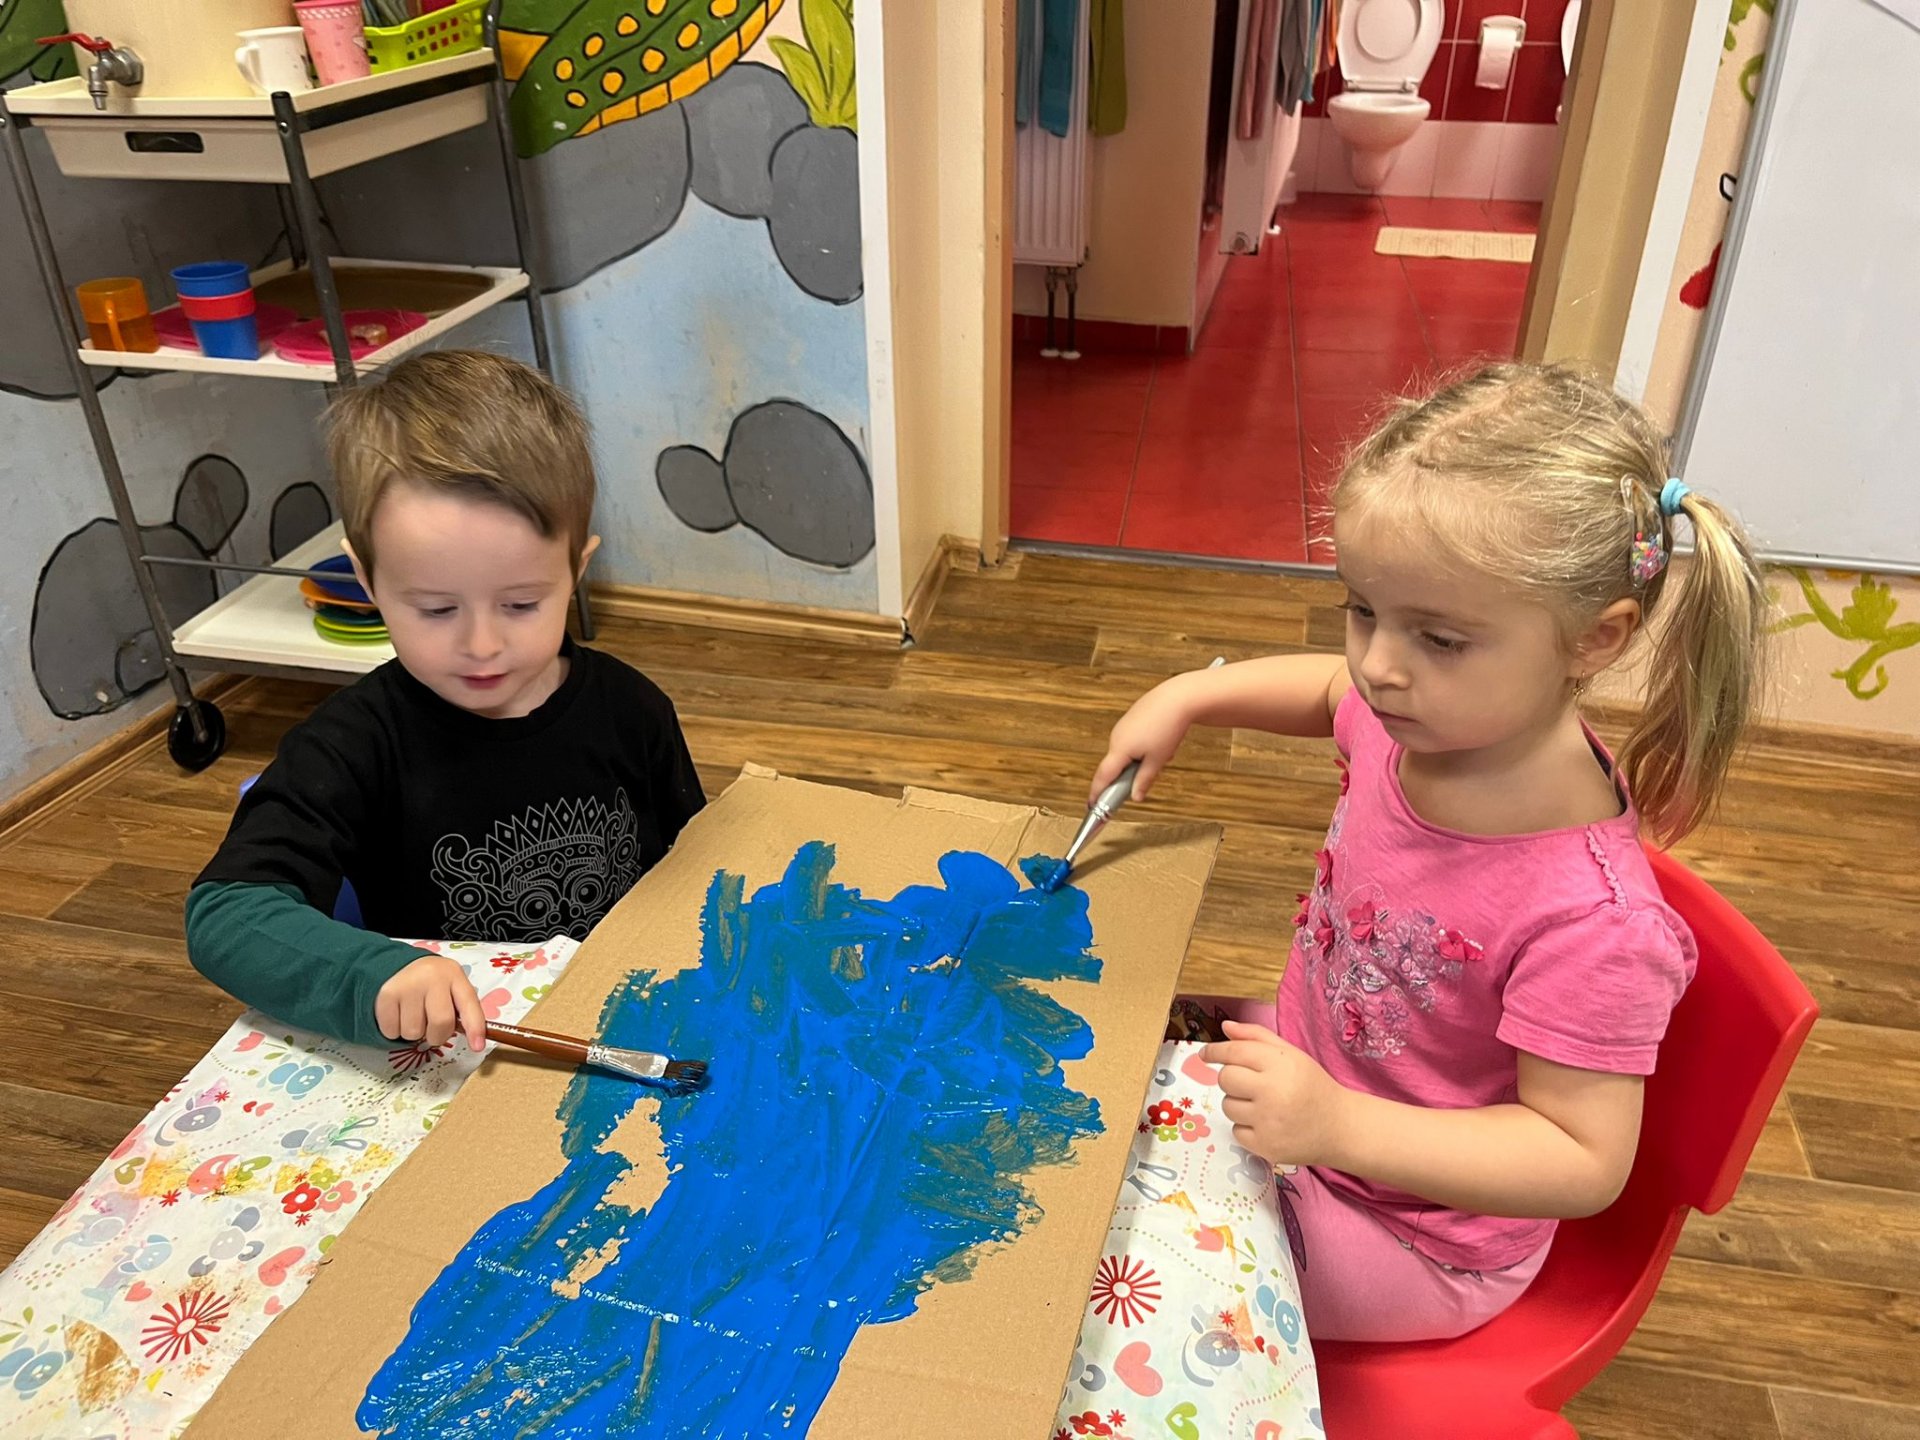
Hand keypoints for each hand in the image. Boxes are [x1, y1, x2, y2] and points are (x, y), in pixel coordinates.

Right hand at [376, 954, 485, 1051]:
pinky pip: (392, 1032)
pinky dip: (395, 1031)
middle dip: (438, 1035)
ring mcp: (408, 985)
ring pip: (413, 1033)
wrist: (402, 967)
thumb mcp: (453, 989)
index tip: (477, 1047)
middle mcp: (432, 977)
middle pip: (441, 1023)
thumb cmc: (435, 986)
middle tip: (432, 1028)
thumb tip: (474, 1043)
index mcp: (455, 975)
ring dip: (414, 1034)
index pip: (469, 1004)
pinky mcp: (386, 995)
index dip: (475, 1028)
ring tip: (414, 1016)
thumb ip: (462, 1011)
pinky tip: (399, 1015)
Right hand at [1089, 677, 1198, 803]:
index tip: (1092, 806)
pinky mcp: (1130, 720)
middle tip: (1141, 784)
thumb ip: (1143, 781)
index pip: (1103, 777)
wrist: (1178, 698)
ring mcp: (1122, 727)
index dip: (1096, 793)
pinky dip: (1142, 749)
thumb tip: (1135, 797)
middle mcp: (1116, 737)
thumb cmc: (1167, 727)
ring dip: (1138, 761)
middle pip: (1114, 766)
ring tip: (1162, 755)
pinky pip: (1131, 742)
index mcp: (1119, 749)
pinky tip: (1160, 743)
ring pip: (1125, 754)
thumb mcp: (1157, 761)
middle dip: (1127, 777)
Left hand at [1205, 1020, 1346, 1167]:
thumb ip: (1256, 1037)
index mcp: (1280, 1064)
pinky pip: (1236, 1131)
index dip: (1215, 1051)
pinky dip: (1247, 1127)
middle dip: (1232, 1078)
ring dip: (1239, 1103)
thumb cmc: (1312, 1085)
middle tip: (1251, 1083)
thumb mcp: (1291, 1054)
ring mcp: (1267, 1122)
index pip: (1234, 1052)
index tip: (1205, 1054)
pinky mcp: (1265, 1147)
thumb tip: (1226, 1027)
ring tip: (1264, 1105)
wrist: (1340, 1127)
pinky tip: (1268, 1124)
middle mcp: (1272, 1092)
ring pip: (1227, 1106)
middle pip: (1225, 1079)